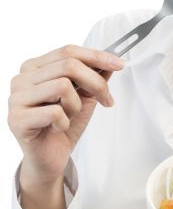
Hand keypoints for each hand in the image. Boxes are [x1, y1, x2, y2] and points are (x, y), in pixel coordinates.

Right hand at [7, 44, 125, 183]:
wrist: (50, 157)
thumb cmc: (64, 123)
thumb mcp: (85, 95)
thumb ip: (95, 75)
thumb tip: (112, 60)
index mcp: (36, 67)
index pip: (69, 51)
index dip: (97, 56)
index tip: (119, 64)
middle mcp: (22, 79)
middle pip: (69, 65)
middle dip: (95, 83)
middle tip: (106, 99)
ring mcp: (16, 98)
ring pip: (62, 86)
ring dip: (76, 105)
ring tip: (70, 116)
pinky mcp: (16, 119)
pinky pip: (54, 112)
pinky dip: (65, 122)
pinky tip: (57, 128)